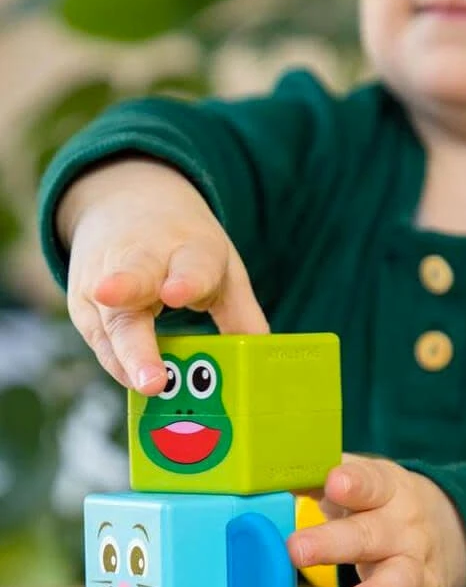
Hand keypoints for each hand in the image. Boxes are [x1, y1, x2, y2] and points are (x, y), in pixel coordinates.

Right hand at [58, 157, 267, 393]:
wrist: (128, 203)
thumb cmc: (185, 250)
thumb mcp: (220, 267)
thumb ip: (240, 313)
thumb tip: (261, 358)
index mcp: (189, 248)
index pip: (192, 264)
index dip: (186, 281)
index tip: (177, 295)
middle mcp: (143, 257)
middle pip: (137, 280)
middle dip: (133, 304)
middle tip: (150, 347)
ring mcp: (107, 277)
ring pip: (112, 316)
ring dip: (125, 352)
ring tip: (139, 382)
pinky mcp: (83, 301)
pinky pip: (101, 339)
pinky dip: (119, 362)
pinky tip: (134, 381)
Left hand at [288, 455, 465, 586]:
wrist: (446, 526)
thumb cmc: (381, 505)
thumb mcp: (355, 482)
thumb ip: (312, 479)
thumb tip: (258, 479)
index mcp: (386, 491)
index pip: (371, 482)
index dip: (354, 483)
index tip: (334, 483)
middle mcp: (403, 527)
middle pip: (373, 534)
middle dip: (335, 543)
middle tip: (297, 549)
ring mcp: (419, 564)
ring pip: (404, 579)